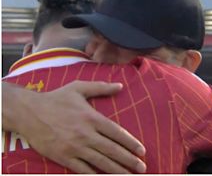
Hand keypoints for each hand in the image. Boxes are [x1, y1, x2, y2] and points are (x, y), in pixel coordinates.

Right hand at [12, 81, 145, 173]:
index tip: (142, 151)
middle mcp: (86, 134)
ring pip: (100, 162)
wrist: (28, 112)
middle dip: (129, 160)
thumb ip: (101, 87)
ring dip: (117, 170)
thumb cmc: (55, 99)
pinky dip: (94, 175)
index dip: (131, 143)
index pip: (117, 133)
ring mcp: (74, 147)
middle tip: (142, 168)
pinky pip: (82, 169)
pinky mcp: (63, 157)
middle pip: (112, 150)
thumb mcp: (78, 88)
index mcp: (92, 118)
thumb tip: (120, 86)